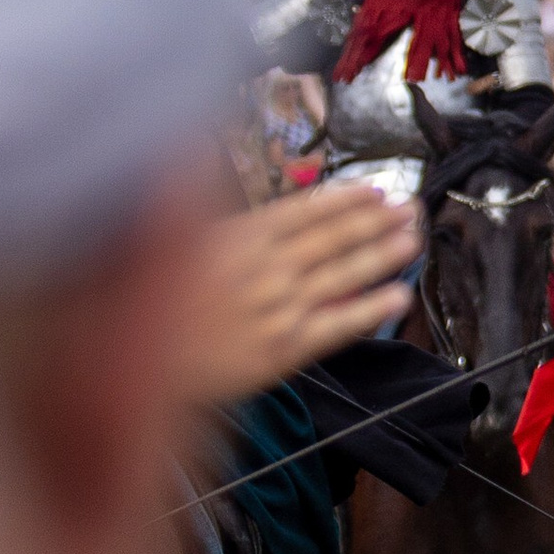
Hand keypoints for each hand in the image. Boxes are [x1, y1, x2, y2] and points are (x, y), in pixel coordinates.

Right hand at [177, 181, 419, 401]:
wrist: (141, 362)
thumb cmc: (159, 302)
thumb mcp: (184, 244)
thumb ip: (233, 224)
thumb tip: (269, 200)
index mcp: (240, 237)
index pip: (307, 209)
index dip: (347, 198)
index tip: (376, 190)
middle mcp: (265, 268)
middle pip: (334, 237)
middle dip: (376, 220)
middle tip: (410, 208)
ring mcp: (278, 307)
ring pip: (344, 275)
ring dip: (383, 255)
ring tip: (412, 240)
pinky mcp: (285, 348)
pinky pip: (339, 324)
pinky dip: (372, 309)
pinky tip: (399, 296)